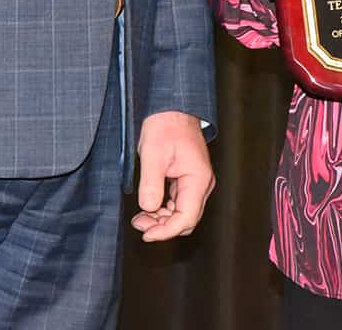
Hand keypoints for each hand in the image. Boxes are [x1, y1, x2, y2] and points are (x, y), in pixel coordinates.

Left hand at [130, 111, 214, 241]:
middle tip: (139, 224)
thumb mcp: (152, 153)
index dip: (166, 231)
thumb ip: (151, 183)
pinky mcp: (188, 179)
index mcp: (198, 178)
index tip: (147, 234)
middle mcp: (201, 183)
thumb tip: (148, 208)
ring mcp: (196, 181)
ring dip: (162, 219)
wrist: (172, 106)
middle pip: (186, 219)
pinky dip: (164, 209)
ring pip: (182, 213)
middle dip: (163, 227)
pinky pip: (179, 202)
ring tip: (140, 217)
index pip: (186, 218)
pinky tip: (149, 206)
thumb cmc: (165, 124)